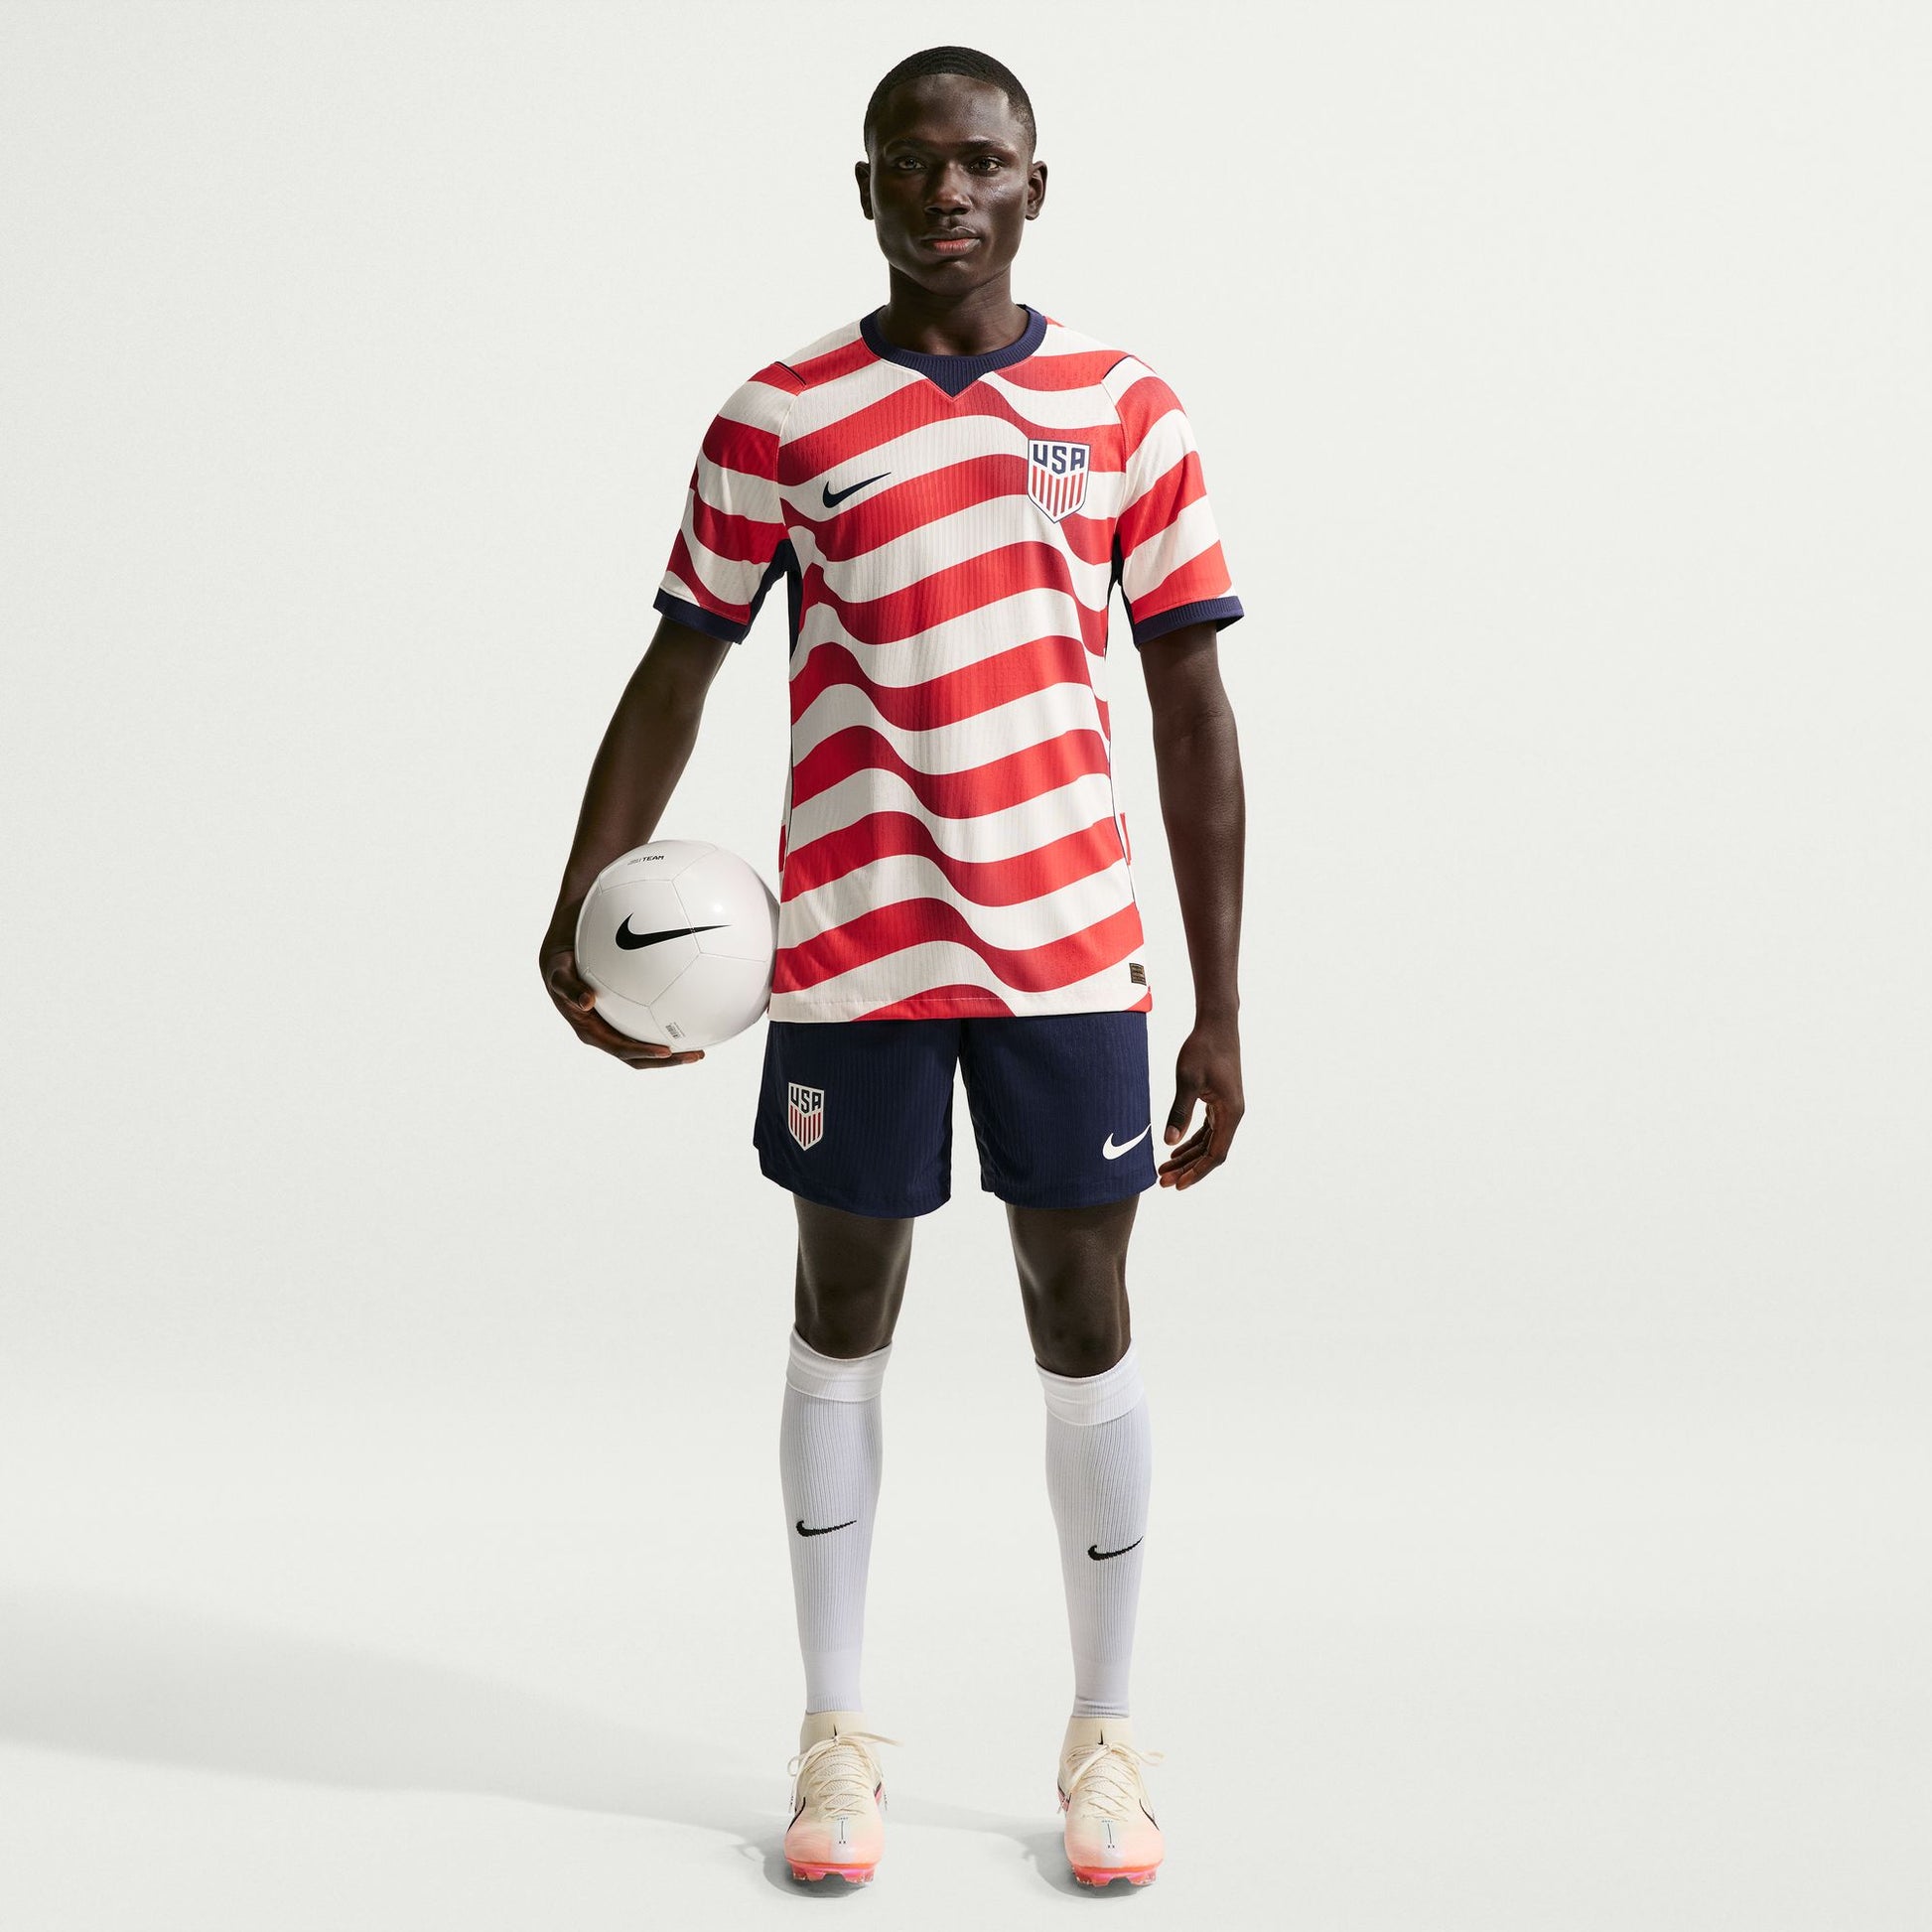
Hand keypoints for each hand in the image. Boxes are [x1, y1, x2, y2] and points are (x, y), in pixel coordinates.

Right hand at [539, 926, 703, 1069]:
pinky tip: (692, 1016)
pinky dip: (668, 1024)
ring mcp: (617, 1026)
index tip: (667, 1051)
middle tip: (697, 1054)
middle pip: (641, 1055)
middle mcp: (606, 1033)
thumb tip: (587, 1002)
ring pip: (648, 1043)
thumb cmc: (560, 965)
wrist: (561, 957)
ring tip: (702, 1045)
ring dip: (674, 1049)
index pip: (622, 1049)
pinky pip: (650, 1024)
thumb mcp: (558, 973)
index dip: (644, 1053)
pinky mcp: (625, 1015)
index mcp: (591, 1032)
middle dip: (669, 1059)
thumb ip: (570, 988)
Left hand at [1158, 1020, 1242, 1189]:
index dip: (1197, 1172)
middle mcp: (1232, 1114)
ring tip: (1163, 1169)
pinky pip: (1206, 1130)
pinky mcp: (1218, 1102)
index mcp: (1230, 1113)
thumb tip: (1169, 1142)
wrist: (1216, 1025)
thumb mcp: (1188, 1080)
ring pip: (1207, 1142)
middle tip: (1162, 1181)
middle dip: (1187, 1168)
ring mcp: (1226, 1108)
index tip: (1177, 1185)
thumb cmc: (1203, 1049)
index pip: (1215, 1154)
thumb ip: (1179, 1112)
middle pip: (1210, 1152)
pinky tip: (1174, 1150)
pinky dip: (1191, 1141)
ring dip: (1187, 1157)